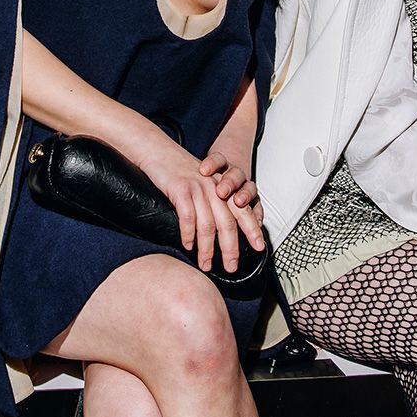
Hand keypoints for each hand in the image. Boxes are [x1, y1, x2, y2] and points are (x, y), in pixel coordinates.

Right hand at [134, 139, 264, 275]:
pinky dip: (188, 235)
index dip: (253, 229)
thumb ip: (215, 202)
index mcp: (222, 186)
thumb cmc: (178, 171)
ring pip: (208, 224)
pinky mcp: (181, 189)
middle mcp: (214, 187)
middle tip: (231, 266)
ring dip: (207, 249)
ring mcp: (198, 187)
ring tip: (206, 264)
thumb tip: (222, 231)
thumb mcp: (203, 183)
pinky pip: (188, 217)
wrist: (157, 149)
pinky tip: (187, 246)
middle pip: (228, 222)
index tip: (259, 247)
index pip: (243, 210)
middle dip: (231, 248)